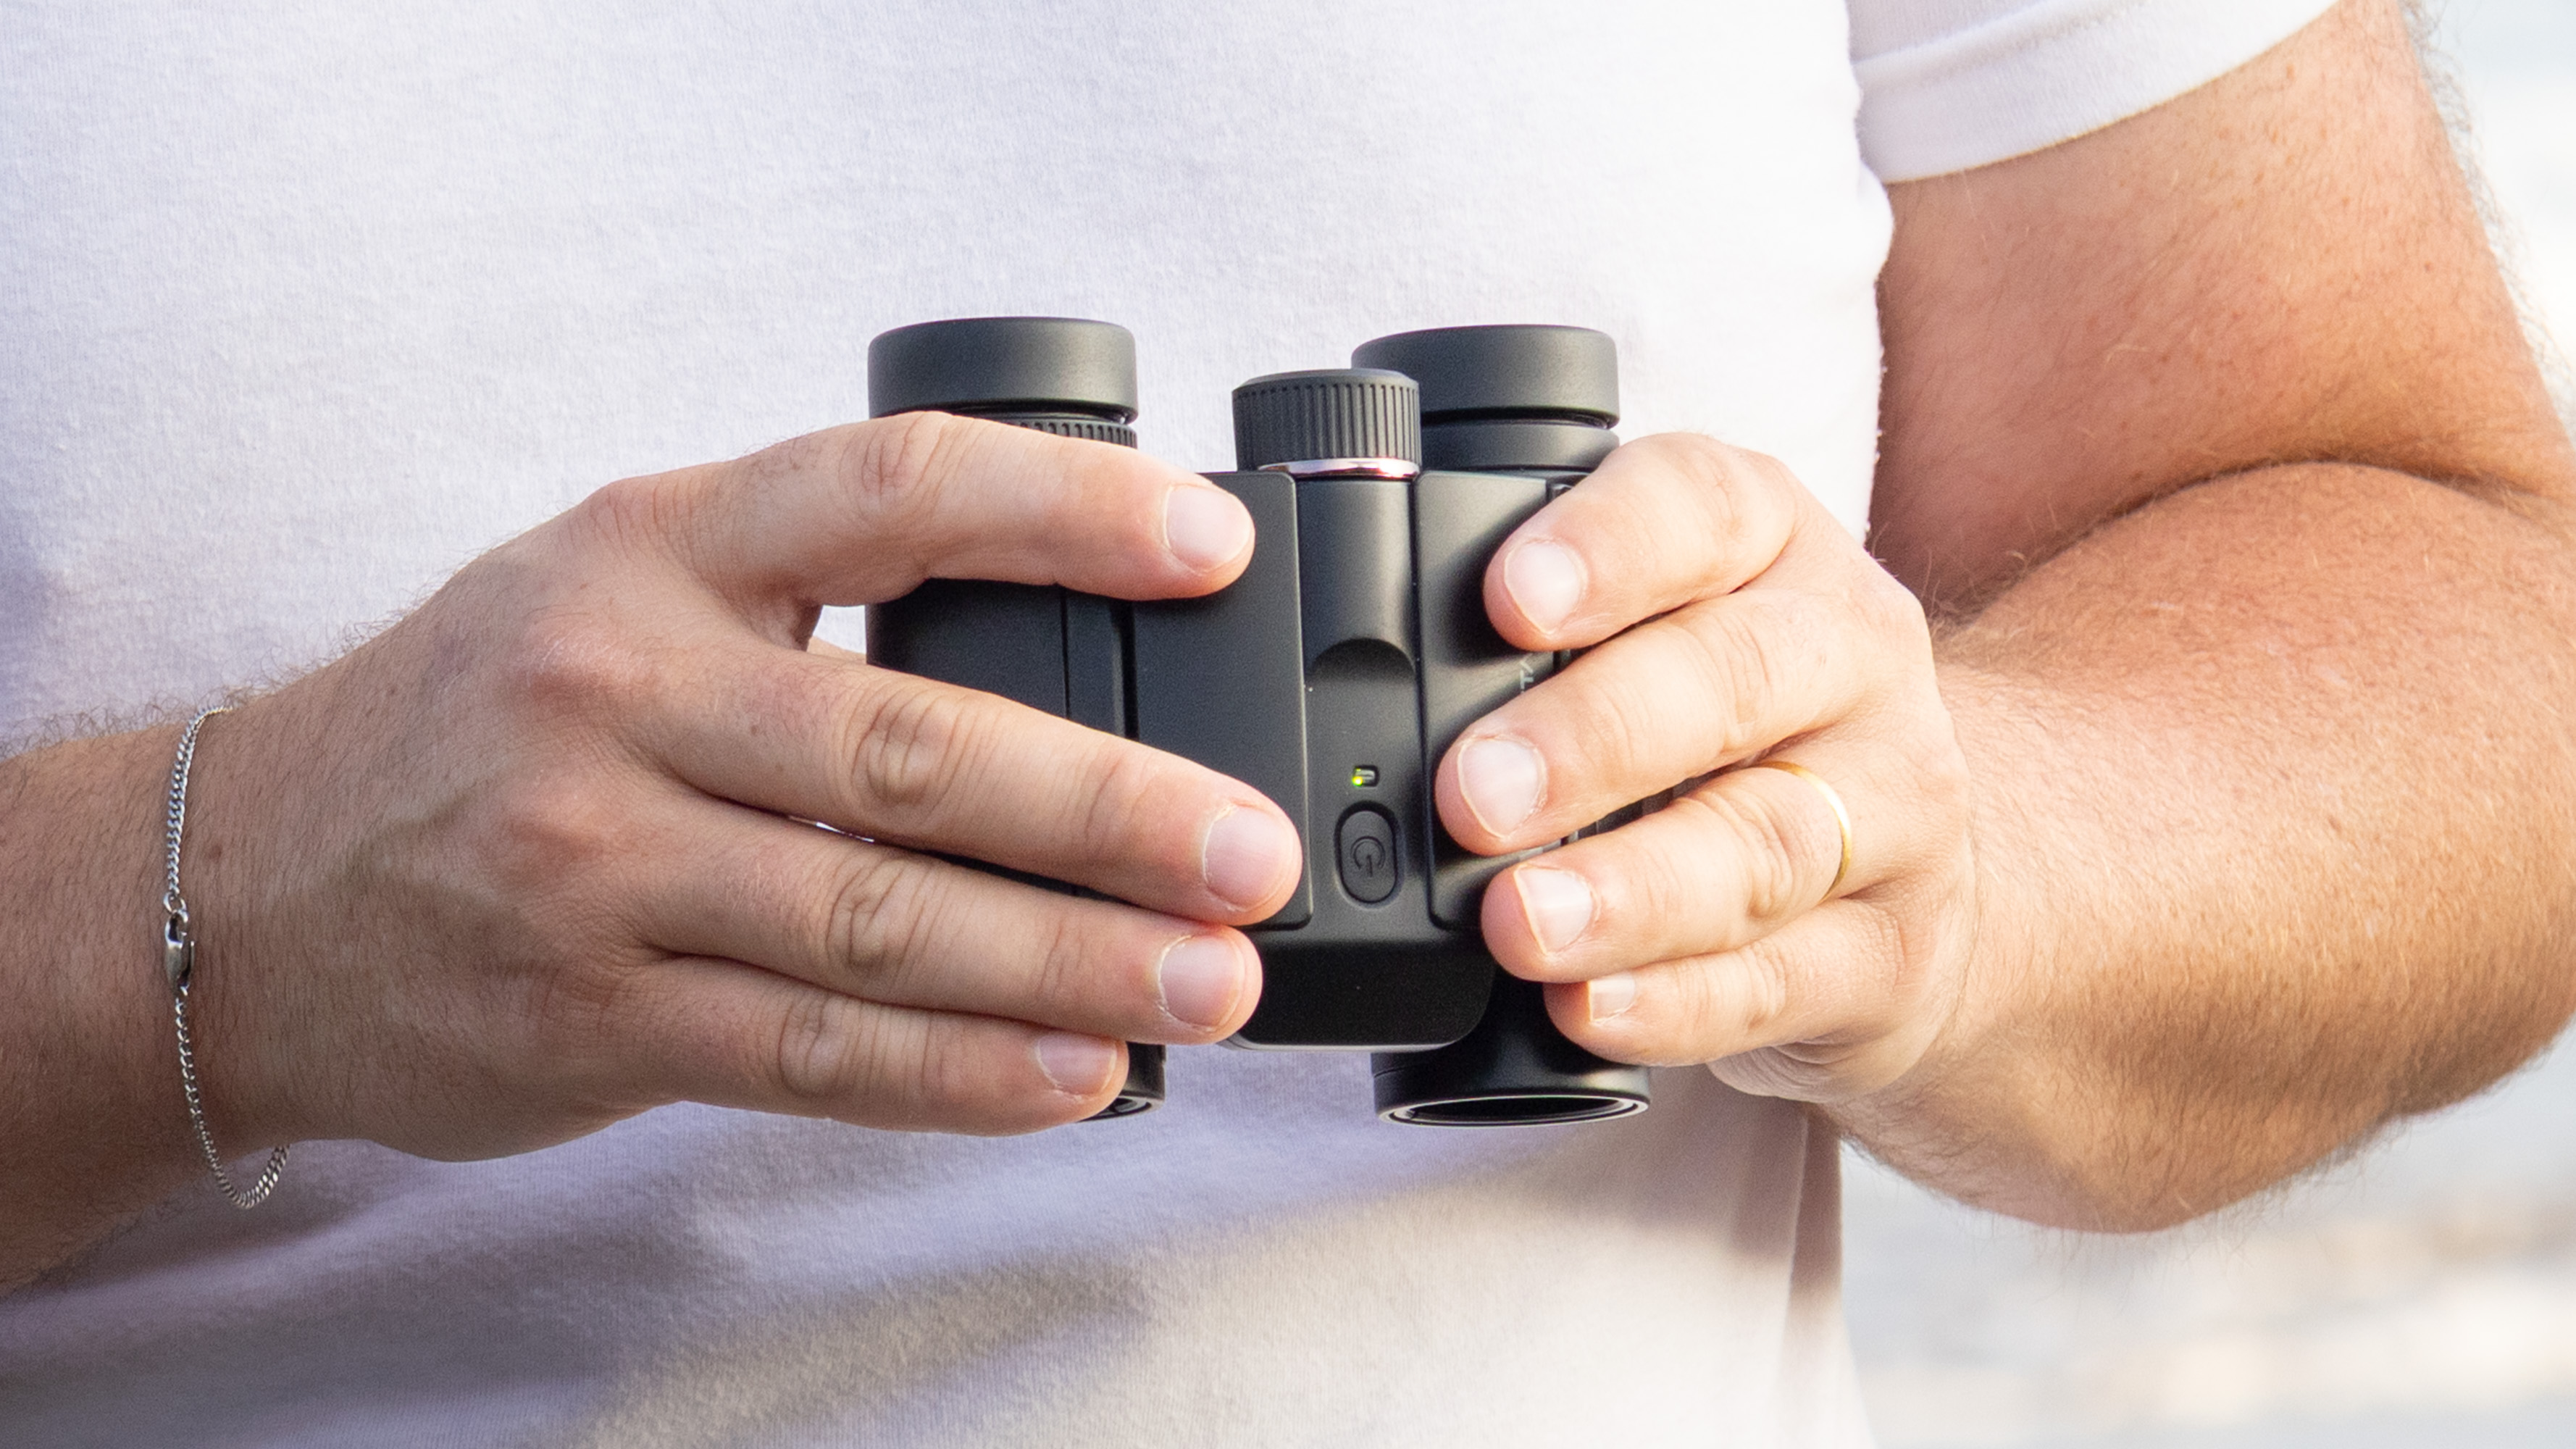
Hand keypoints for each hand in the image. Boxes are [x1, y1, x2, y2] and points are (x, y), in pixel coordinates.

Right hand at [185, 413, 1301, 1157]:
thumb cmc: (486, 716)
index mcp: (653, 546)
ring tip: (1208, 982)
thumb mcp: (615, 580)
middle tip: (1249, 853)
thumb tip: (1069, 621)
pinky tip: (1075, 1075)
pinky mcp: (593, 1017)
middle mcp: (619, 692)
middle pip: (910, 748)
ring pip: (877, 923)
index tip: (1209, 547)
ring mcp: (597, 866)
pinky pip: (812, 1052)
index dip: (1065, 510)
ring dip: (1067, 963)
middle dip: (1109, 809)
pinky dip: (960, 1073)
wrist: (249, 889)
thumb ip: (802, 580)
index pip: (887, 490)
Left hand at [1434, 434, 1977, 1100]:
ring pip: (1762, 844)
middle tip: (1470, 796)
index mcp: (1772, 544)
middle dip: (1590, 741)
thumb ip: (1531, 634)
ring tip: (1520, 924)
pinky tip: (1589, 1007)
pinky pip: (1782, 978)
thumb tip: (1347, 676)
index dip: (1606, 547)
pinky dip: (1677, 1002)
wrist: (1922, 868)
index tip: (1506, 600)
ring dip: (1627, 891)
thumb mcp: (1659, 627)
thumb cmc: (1730, 727)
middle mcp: (1849, 656)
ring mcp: (1891, 808)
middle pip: (1730, 682)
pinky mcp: (1891, 949)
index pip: (1704, 506)